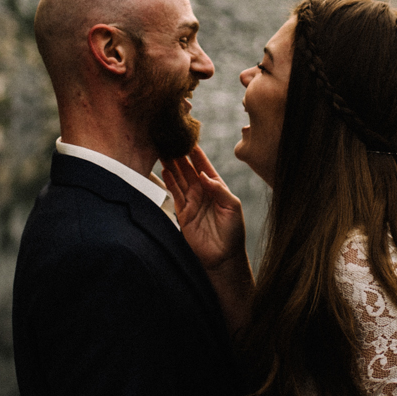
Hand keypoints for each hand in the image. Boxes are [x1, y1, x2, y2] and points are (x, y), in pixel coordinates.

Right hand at [161, 148, 245, 273]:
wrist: (223, 257)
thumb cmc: (233, 232)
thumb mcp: (233, 206)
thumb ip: (219, 189)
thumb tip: (203, 174)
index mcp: (217, 187)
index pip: (204, 166)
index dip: (196, 153)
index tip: (189, 138)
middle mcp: (202, 192)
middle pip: (188, 169)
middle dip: (180, 155)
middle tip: (171, 140)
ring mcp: (191, 201)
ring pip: (179, 179)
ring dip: (171, 165)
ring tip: (163, 150)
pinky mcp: (182, 213)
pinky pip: (174, 194)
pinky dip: (169, 181)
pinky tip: (164, 170)